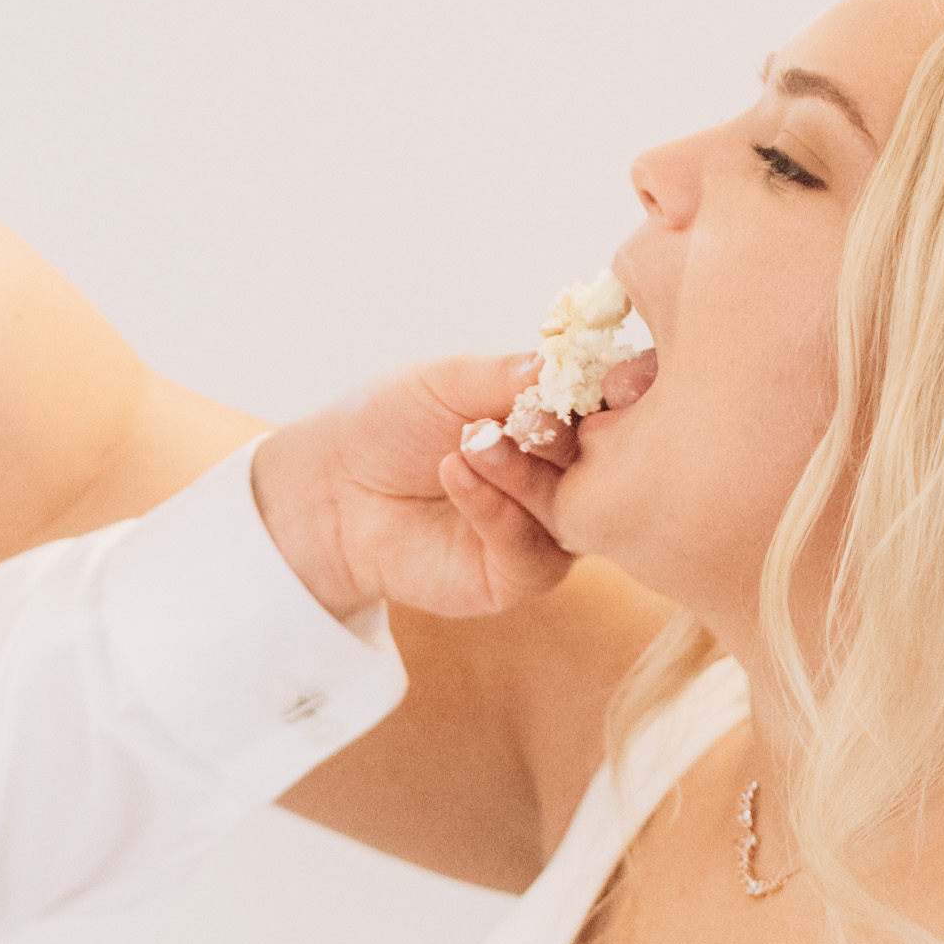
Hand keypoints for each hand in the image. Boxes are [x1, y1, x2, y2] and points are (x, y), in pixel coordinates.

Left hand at [248, 365, 605, 626]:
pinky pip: (532, 553)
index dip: (612, 396)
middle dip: (564, 435)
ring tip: (472, 442)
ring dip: (524, 472)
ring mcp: (543, 533)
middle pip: (605, 466)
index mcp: (559, 425)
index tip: (596, 380)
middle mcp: (562, 481)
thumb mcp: (451, 382)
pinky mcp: (514, 579)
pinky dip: (496, 509)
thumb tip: (569, 363)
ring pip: (572, 513)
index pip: (613, 413)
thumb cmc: (389, 425)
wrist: (330, 488)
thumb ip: (512, 375)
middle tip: (523, 415)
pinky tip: (454, 474)